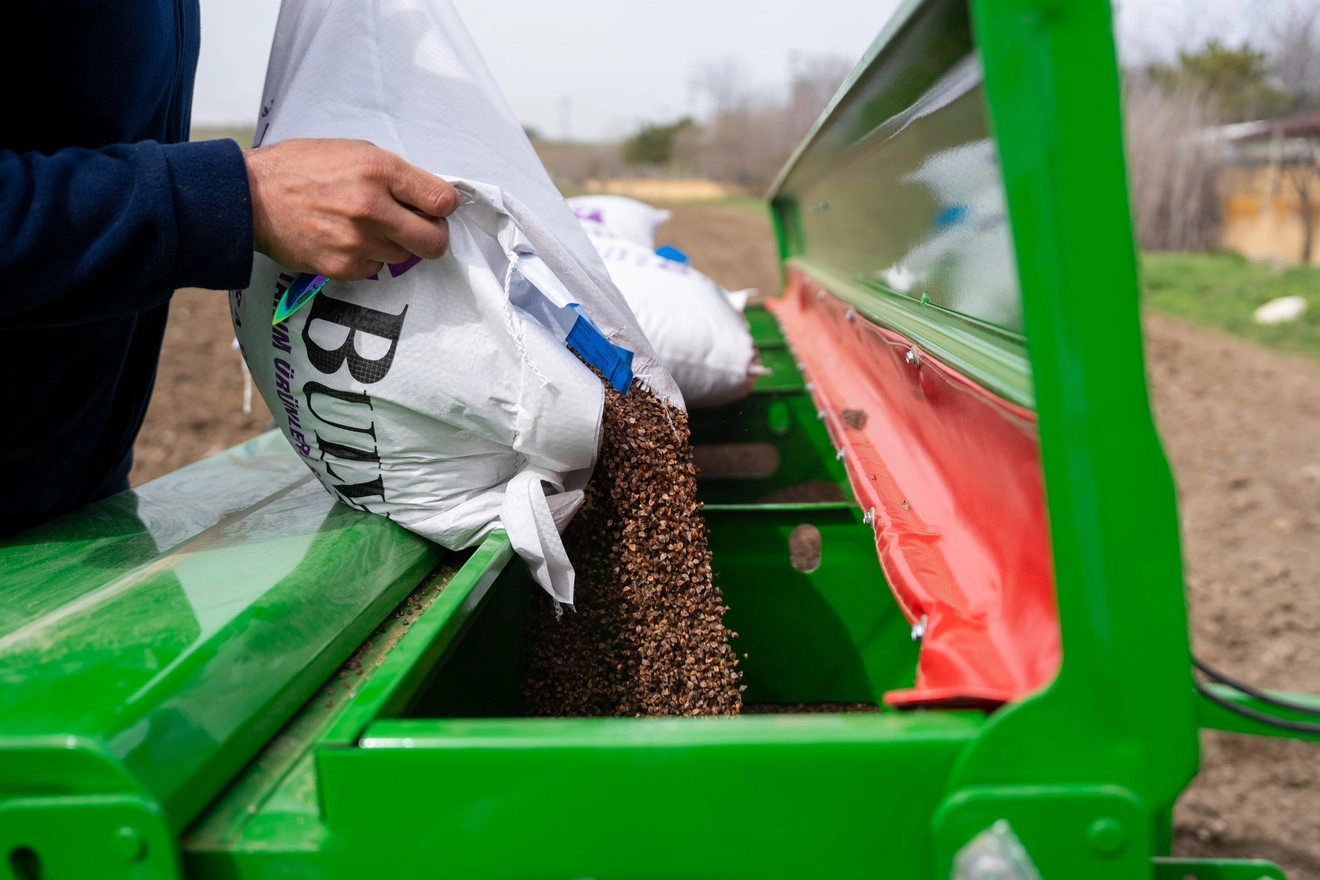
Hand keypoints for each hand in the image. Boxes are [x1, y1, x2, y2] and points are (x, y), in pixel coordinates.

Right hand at [243, 138, 457, 279]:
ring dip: (395, 245)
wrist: (251, 197)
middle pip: (435, 241)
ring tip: (367, 227)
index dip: (443, 206)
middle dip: (432, 236)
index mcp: (378, 170)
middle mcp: (372, 208)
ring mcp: (358, 241)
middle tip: (417, 228)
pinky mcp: (343, 267)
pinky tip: (346, 240)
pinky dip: (369, 258)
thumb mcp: (352, 150)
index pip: (442, 200)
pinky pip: (376, 269)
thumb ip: (393, 173)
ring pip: (405, 256)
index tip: (435, 208)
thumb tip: (428, 196)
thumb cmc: (302, 168)